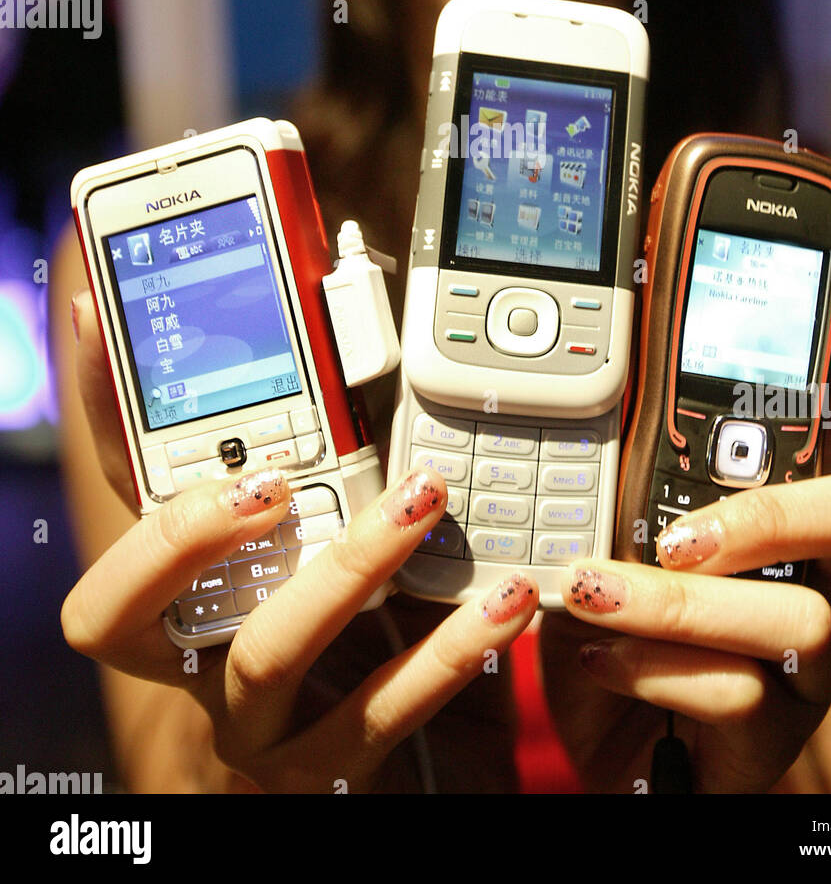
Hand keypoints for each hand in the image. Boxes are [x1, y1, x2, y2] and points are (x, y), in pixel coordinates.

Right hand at [63, 289, 537, 793]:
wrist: (352, 730)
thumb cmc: (320, 600)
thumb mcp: (297, 522)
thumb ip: (291, 428)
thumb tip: (306, 289)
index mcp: (167, 607)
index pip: (106, 556)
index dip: (128, 493)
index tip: (192, 423)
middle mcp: (191, 669)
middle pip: (149, 612)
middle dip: (197, 534)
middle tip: (276, 475)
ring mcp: (255, 725)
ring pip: (270, 654)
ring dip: (350, 569)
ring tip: (423, 499)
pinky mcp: (326, 765)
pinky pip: (377, 716)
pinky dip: (442, 656)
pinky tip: (500, 602)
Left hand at [540, 290, 830, 793]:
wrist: (604, 747)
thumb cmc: (615, 624)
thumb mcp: (607, 532)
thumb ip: (629, 466)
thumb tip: (624, 374)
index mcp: (781, 517)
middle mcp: (819, 581)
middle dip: (783, 508)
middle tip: (680, 529)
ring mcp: (807, 665)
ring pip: (801, 619)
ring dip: (678, 604)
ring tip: (595, 591)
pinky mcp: (773, 737)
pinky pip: (741, 695)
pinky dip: (655, 670)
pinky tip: (599, 655)